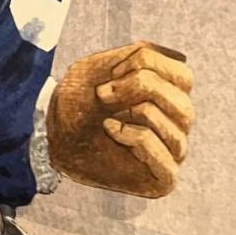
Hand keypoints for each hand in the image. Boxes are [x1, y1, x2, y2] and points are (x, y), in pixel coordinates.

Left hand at [47, 41, 194, 197]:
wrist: (51, 136)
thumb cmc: (76, 103)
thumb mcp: (100, 66)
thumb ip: (140, 55)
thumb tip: (180, 57)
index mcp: (169, 96)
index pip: (184, 76)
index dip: (149, 65)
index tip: (113, 72)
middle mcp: (177, 125)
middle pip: (183, 103)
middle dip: (140, 88)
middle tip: (103, 93)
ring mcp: (172, 153)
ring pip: (176, 129)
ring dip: (134, 113)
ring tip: (107, 116)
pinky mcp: (164, 178)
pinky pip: (166, 157)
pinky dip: (136, 138)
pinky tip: (111, 131)